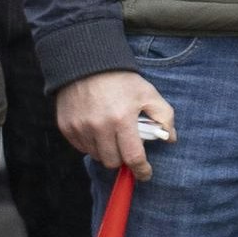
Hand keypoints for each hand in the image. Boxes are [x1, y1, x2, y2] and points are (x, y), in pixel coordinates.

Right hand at [56, 70, 174, 177]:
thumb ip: (164, 116)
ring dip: (106, 151)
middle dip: (123, 158)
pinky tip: (97, 129)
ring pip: (97, 156)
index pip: (133, 157)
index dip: (141, 170)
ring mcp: (80, 127)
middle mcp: (99, 126)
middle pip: (113, 162)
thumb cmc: (121, 80)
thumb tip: (171, 138)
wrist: (87, 63)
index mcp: (122, 119)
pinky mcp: (67, 127)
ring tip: (111, 134)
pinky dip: (91, 144)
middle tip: (126, 146)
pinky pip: (81, 147)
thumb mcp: (148, 93)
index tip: (145, 173)